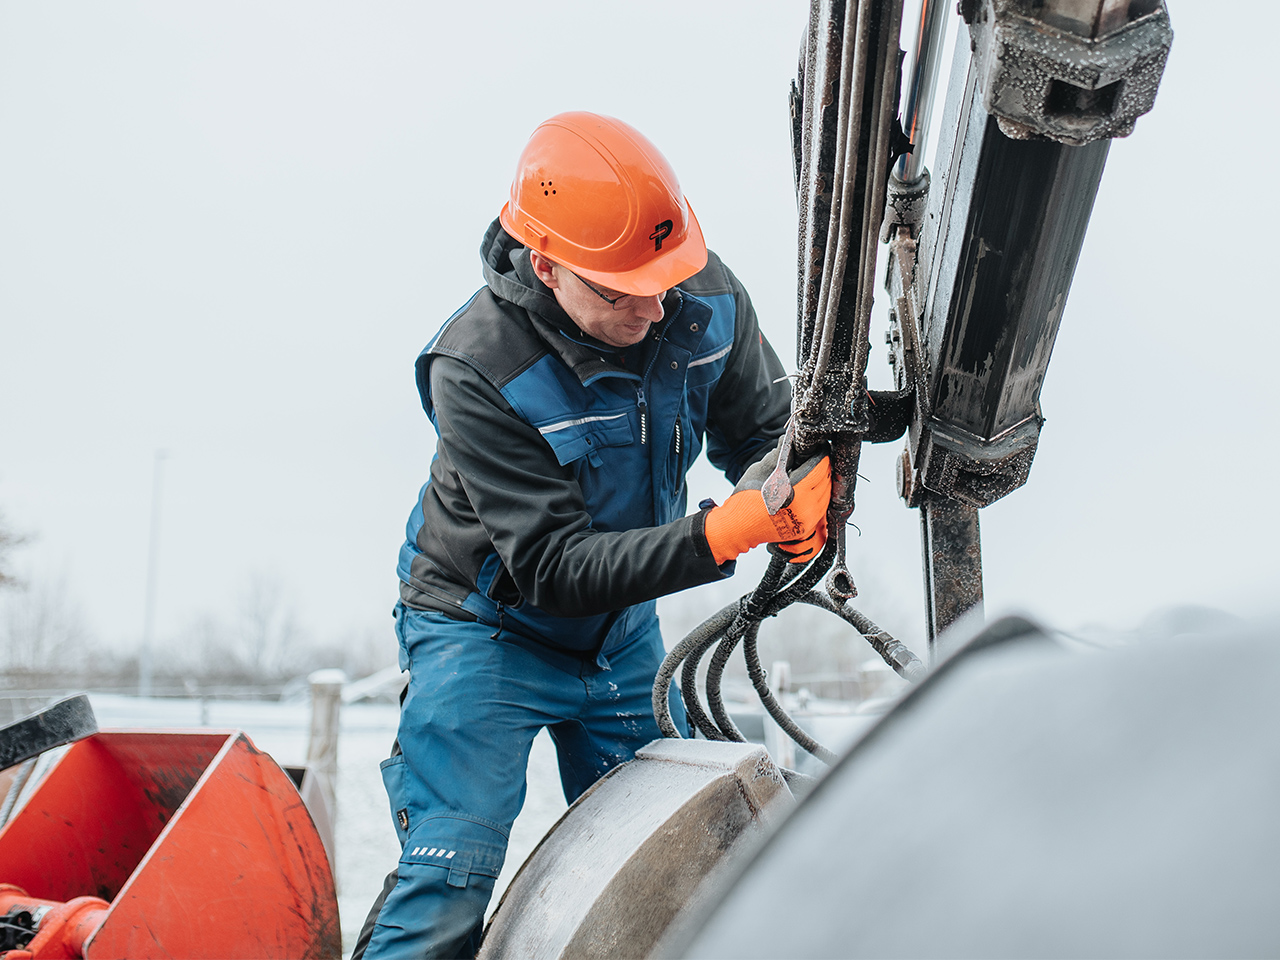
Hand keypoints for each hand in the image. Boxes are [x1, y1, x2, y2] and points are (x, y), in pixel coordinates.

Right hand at [704, 448, 831, 564]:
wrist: (738, 527)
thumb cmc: (745, 499)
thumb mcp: (760, 471)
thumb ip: (779, 456)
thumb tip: (790, 442)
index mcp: (795, 492)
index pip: (818, 468)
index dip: (821, 455)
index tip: (820, 448)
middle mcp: (805, 508)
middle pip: (825, 481)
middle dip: (823, 467)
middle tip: (817, 457)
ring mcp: (806, 521)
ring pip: (826, 495)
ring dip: (822, 482)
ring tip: (814, 471)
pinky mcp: (804, 528)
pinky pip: (820, 508)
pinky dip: (818, 496)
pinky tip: (810, 489)